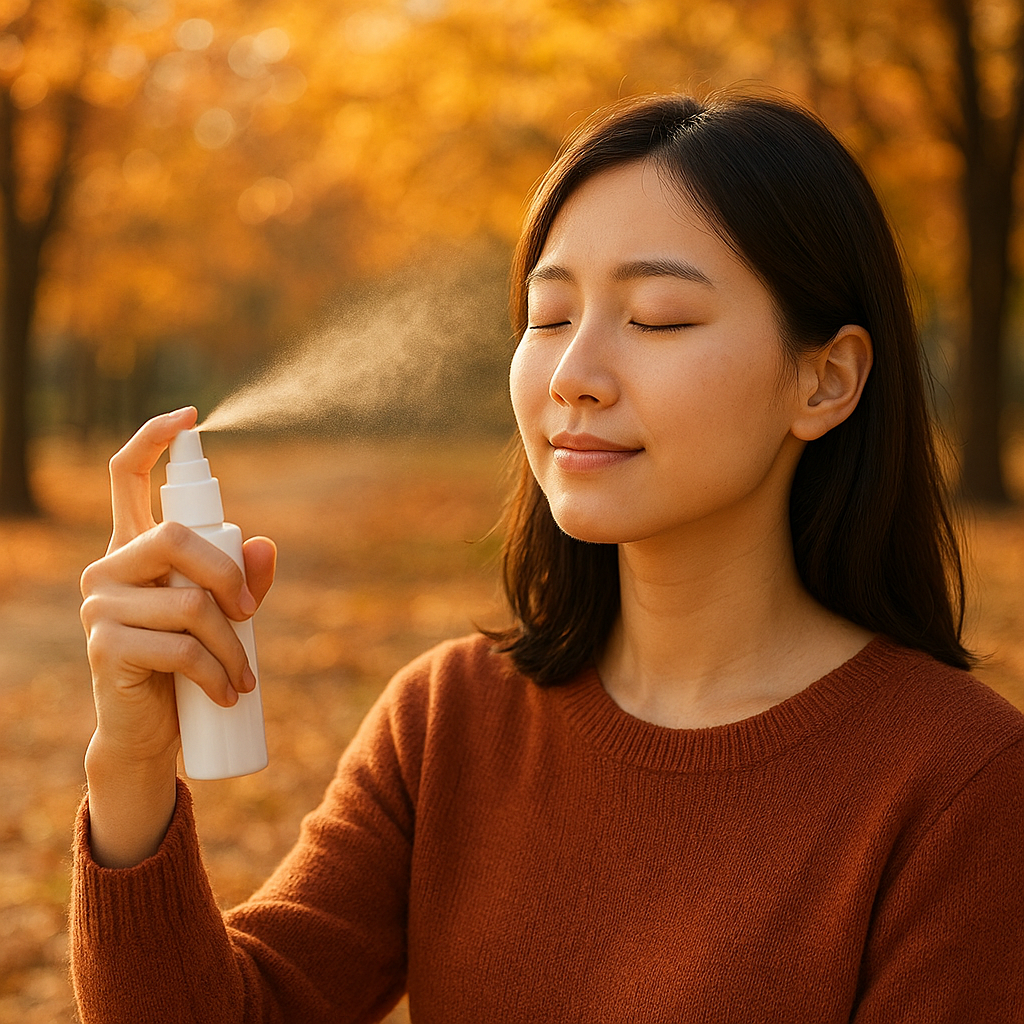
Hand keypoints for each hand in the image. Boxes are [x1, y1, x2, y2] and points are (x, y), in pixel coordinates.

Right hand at [79, 407, 276, 865]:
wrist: (149, 731)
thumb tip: (267, 544)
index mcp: (134, 548)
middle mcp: (108, 567)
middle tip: (251, 616)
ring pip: (188, 602)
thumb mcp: (223, 616)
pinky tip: (228, 693)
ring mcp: (100, 605)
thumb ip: (244, 578)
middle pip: (175, 536)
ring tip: (244, 675)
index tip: (190, 415)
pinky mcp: (105, 645)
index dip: (154, 440)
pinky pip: (180, 647)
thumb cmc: (187, 663)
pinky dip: (218, 672)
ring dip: (231, 644)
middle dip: (229, 576)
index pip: (128, 477)